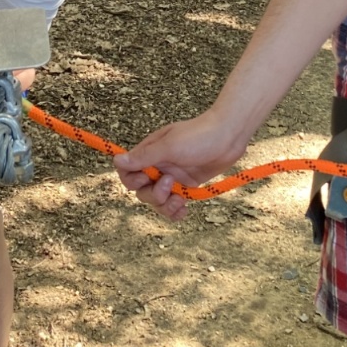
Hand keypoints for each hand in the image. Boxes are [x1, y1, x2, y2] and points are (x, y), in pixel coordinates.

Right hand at [115, 110, 249, 222]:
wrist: (229, 136)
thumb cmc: (199, 135)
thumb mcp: (170, 146)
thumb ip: (144, 156)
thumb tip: (116, 160)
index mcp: (150, 153)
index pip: (128, 171)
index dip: (131, 180)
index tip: (143, 179)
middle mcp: (158, 166)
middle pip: (142, 191)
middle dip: (153, 194)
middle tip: (171, 183)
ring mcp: (173, 177)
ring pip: (158, 200)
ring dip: (165, 205)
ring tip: (181, 200)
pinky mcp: (187, 185)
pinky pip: (174, 204)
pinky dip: (176, 211)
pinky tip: (184, 211)